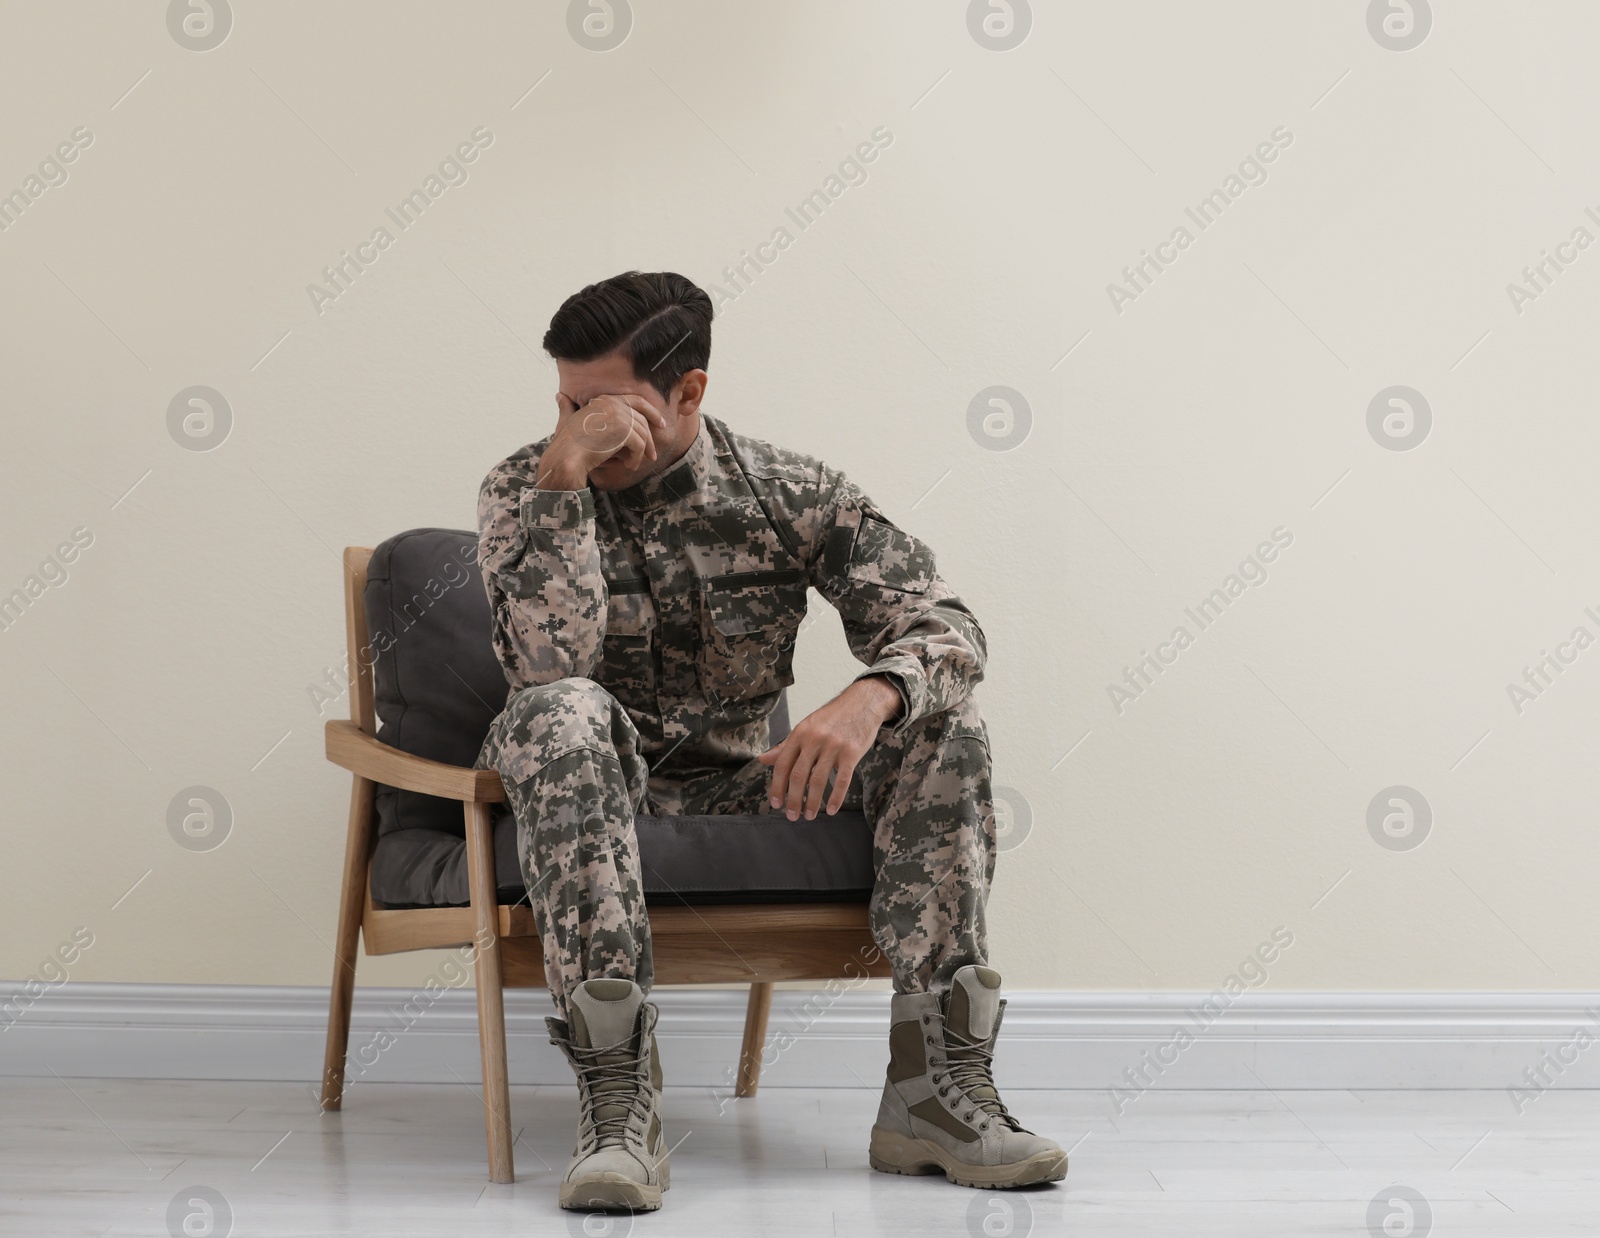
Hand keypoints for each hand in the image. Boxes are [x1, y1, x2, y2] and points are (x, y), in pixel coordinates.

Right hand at [538, 391, 666, 485]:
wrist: (566, 456)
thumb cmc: (564, 443)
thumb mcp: (566, 420)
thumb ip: (567, 407)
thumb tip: (559, 396)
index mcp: (604, 399)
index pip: (636, 400)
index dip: (651, 412)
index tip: (660, 423)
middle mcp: (613, 403)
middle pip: (642, 419)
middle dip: (651, 438)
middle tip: (653, 454)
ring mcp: (620, 416)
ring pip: (643, 435)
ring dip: (642, 452)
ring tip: (636, 464)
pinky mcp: (624, 431)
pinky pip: (639, 446)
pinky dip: (636, 459)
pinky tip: (629, 466)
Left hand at [757, 678, 900, 819]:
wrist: (863, 703)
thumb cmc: (832, 718)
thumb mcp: (806, 728)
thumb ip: (786, 746)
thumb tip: (762, 760)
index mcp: (799, 733)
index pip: (782, 764)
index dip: (777, 786)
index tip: (776, 804)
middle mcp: (814, 739)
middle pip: (798, 775)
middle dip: (793, 800)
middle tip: (792, 816)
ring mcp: (833, 745)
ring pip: (818, 781)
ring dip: (813, 802)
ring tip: (810, 816)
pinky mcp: (852, 752)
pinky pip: (842, 780)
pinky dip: (836, 798)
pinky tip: (831, 810)